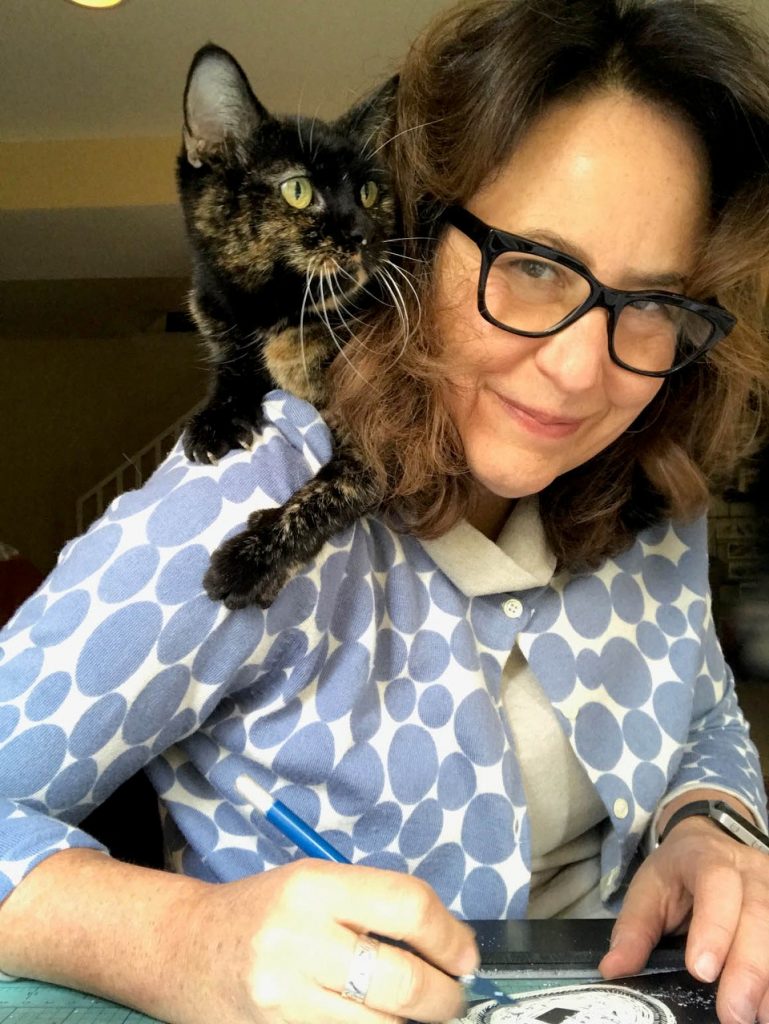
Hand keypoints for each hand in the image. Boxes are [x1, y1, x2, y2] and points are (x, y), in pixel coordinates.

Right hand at [177, 858, 478, 1023]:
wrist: (182, 948)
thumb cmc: (259, 910)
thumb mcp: (312, 885)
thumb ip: (372, 905)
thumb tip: (447, 942)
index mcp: (313, 886)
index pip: (407, 907)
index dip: (450, 937)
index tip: (466, 956)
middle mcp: (297, 940)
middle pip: (403, 981)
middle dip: (445, 997)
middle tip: (454, 997)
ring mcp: (283, 999)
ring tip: (419, 1013)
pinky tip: (377, 1022)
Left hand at [599, 816, 768, 1023]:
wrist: (707, 845)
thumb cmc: (675, 874)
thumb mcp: (647, 891)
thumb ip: (633, 930)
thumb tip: (613, 969)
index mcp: (707, 857)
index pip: (716, 884)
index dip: (713, 926)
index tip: (701, 971)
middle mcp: (750, 871)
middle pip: (758, 914)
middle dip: (748, 968)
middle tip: (733, 1013)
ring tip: (756, 1018)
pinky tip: (768, 1007)